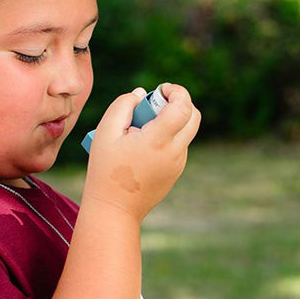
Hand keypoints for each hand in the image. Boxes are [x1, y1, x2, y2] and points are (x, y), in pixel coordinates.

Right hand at [81, 83, 200, 221]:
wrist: (114, 208)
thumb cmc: (106, 169)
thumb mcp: (105, 132)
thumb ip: (123, 105)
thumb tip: (141, 94)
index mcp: (158, 141)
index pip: (184, 108)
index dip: (176, 92)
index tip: (160, 90)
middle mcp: (174, 153)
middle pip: (194, 116)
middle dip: (179, 102)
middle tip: (154, 104)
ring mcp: (178, 164)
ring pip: (186, 131)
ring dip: (171, 121)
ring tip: (141, 129)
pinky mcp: (176, 172)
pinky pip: (178, 146)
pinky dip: (167, 137)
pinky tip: (142, 146)